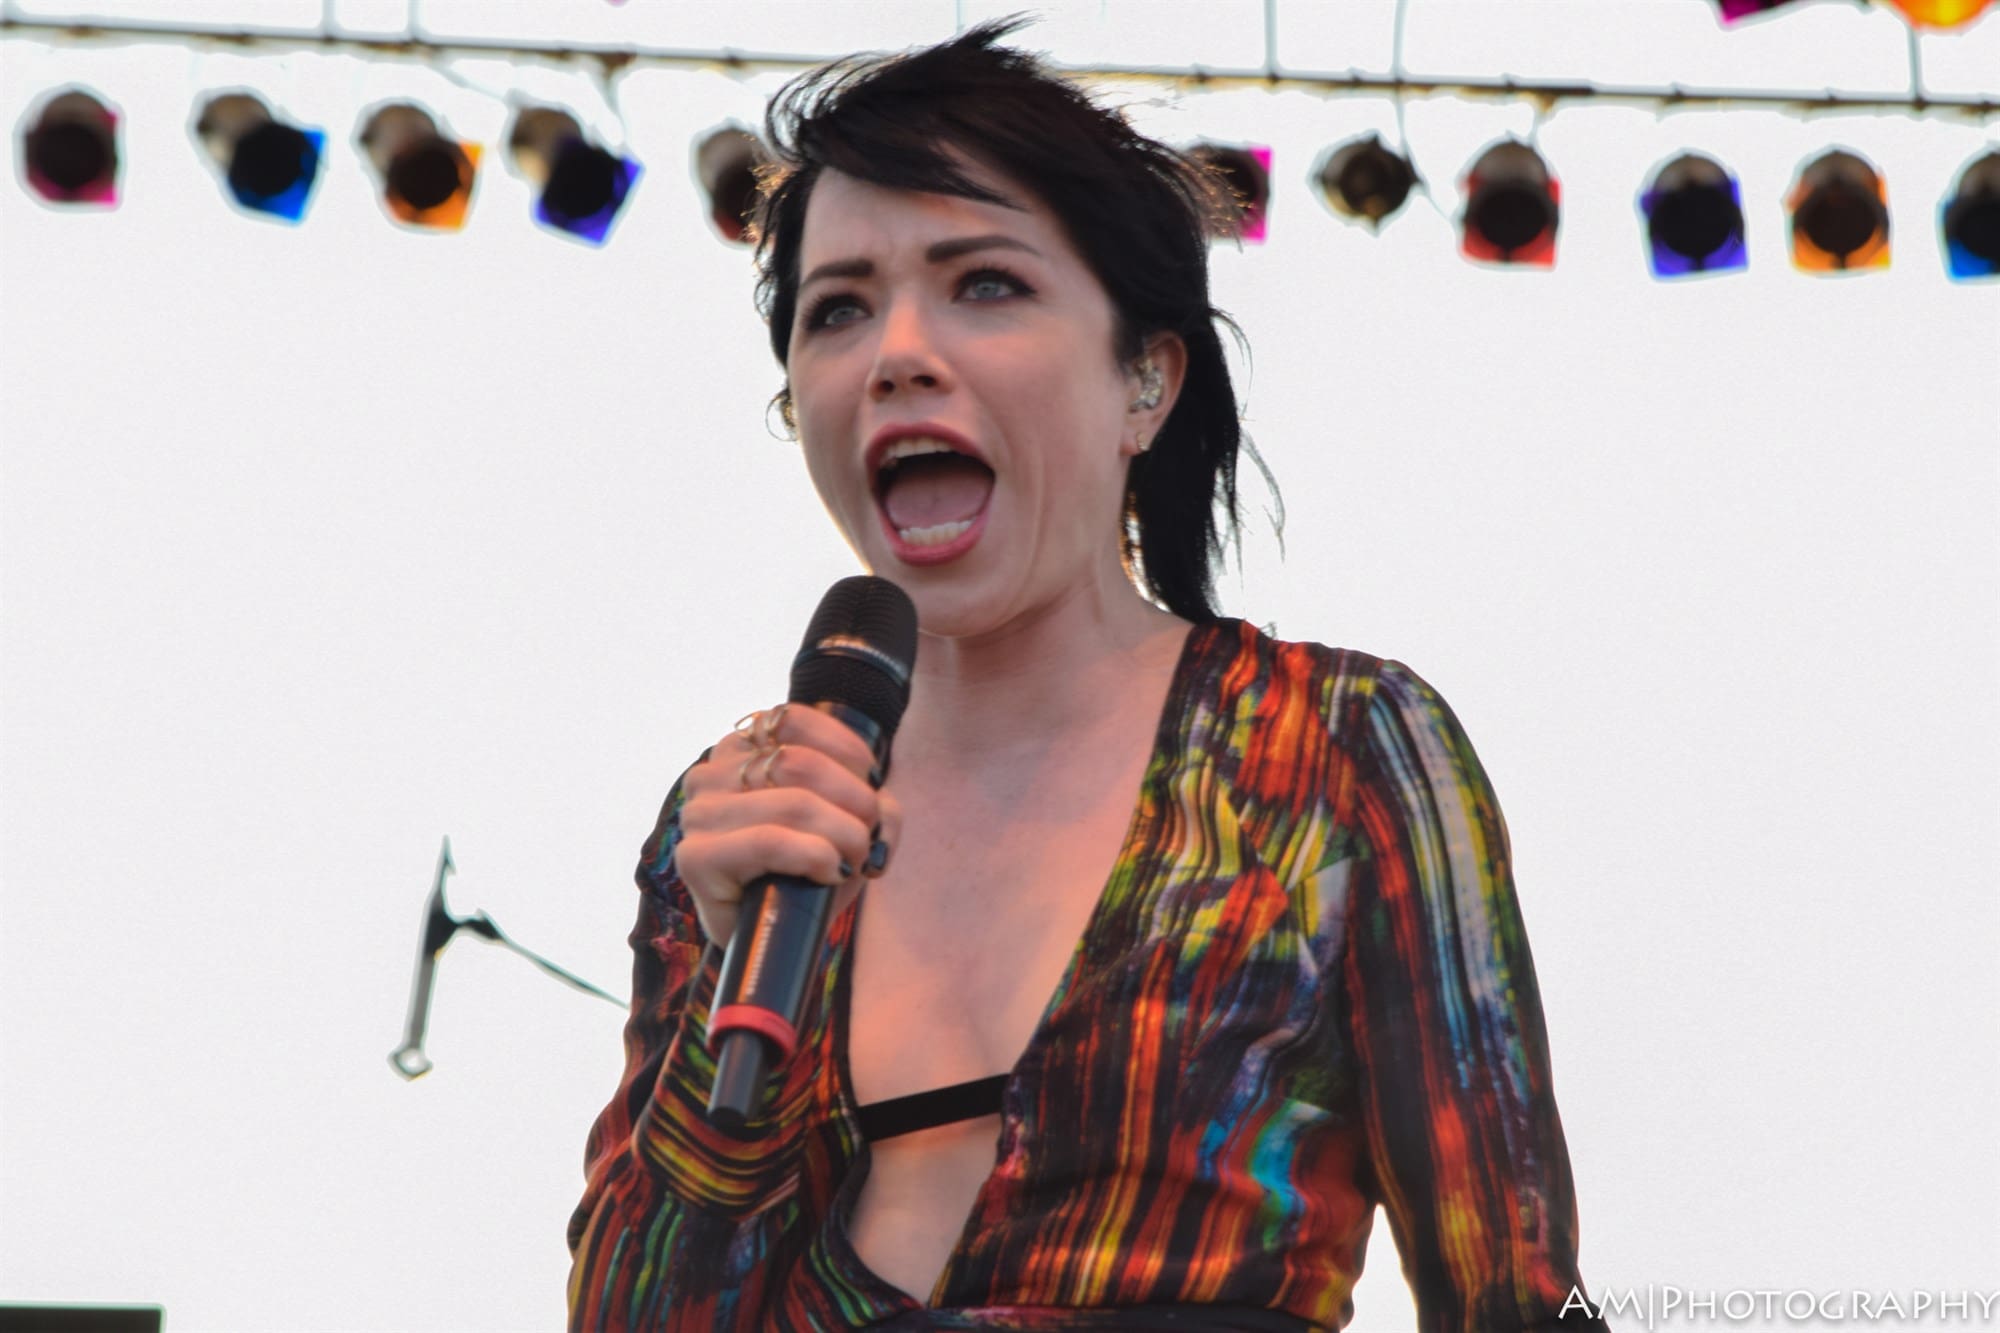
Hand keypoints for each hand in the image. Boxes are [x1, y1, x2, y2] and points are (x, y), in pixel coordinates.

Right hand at [673, 703, 900, 945]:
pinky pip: (770, 841)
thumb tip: (883, 803)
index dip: (848, 750)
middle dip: (852, 800)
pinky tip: (829, 873)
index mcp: (739, 750)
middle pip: (798, 763)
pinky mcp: (696, 857)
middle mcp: (709, 774)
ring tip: (854, 860)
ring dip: (842, 834)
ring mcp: (698, 815)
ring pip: (792, 803)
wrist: (770, 938)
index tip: (874, 786)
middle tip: (869, 837)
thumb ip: (874, 805)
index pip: (793, 719)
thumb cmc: (807, 873)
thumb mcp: (849, 827)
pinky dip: (815, 856)